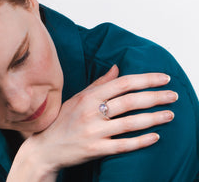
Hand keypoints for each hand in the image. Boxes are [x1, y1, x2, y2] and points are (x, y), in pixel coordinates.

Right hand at [7, 65, 177, 180]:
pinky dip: (141, 141)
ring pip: (130, 123)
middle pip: (130, 102)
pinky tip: (155, 137)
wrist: (45, 148)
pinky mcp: (95, 150)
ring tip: (170, 115)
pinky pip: (123, 145)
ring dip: (153, 118)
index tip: (163, 78)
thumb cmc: (61, 121)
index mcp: (87, 97)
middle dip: (155, 97)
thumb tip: (116, 68)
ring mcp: (94, 132)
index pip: (122, 83)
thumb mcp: (77, 98)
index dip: (145, 79)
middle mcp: (91, 113)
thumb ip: (98, 83)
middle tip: (173, 95)